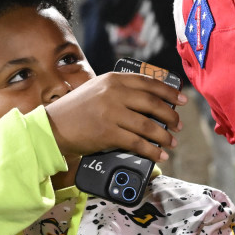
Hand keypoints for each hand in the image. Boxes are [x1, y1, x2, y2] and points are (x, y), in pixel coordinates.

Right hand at [44, 71, 185, 162]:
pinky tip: (160, 155)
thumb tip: (149, 101)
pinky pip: (138, 143)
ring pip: (149, 125)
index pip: (149, 82)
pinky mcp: (108, 133)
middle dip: (170, 116)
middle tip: (178, 124)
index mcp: (113, 80)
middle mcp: (114, 93)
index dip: (169, 92)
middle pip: (153, 103)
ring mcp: (111, 113)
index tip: (181, 100)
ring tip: (172, 142)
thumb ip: (119, 90)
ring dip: (164, 135)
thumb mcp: (97, 89)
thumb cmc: (76, 109)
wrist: (53, 126)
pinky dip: (152, 151)